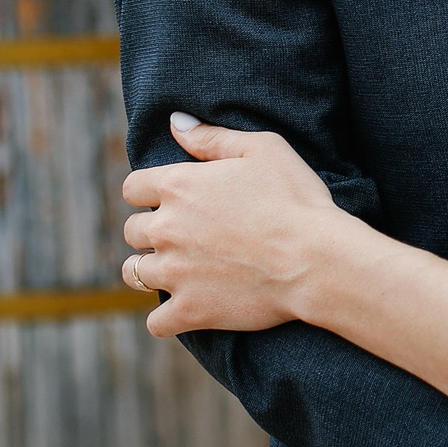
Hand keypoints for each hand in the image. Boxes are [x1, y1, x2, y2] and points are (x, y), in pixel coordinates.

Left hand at [121, 114, 337, 337]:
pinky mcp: (189, 310)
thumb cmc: (296, 199)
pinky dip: (165, 318)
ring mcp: (174, 273)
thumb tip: (175, 123)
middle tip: (182, 235)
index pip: (133, 187)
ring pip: (133, 274)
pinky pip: (155, 322)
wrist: (316, 259)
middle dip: (151, 231)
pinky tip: (182, 309)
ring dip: (149, 270)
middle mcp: (166, 229)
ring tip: (175, 271)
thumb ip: (212, 137)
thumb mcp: (262, 149)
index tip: (169, 198)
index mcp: (178, 186)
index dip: (149, 191)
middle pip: (131, 231)